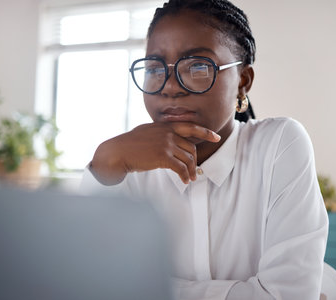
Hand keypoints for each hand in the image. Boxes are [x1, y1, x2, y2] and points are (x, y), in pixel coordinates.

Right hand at [90, 122, 220, 184]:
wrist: (118, 152)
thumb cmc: (130, 144)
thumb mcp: (147, 132)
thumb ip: (161, 133)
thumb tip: (171, 140)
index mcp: (166, 126)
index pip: (191, 127)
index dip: (206, 132)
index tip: (217, 137)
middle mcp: (168, 133)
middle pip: (191, 148)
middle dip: (195, 161)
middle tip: (195, 171)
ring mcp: (166, 144)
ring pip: (188, 159)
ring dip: (191, 171)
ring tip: (190, 179)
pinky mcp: (163, 157)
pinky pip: (181, 168)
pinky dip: (185, 176)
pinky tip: (184, 181)